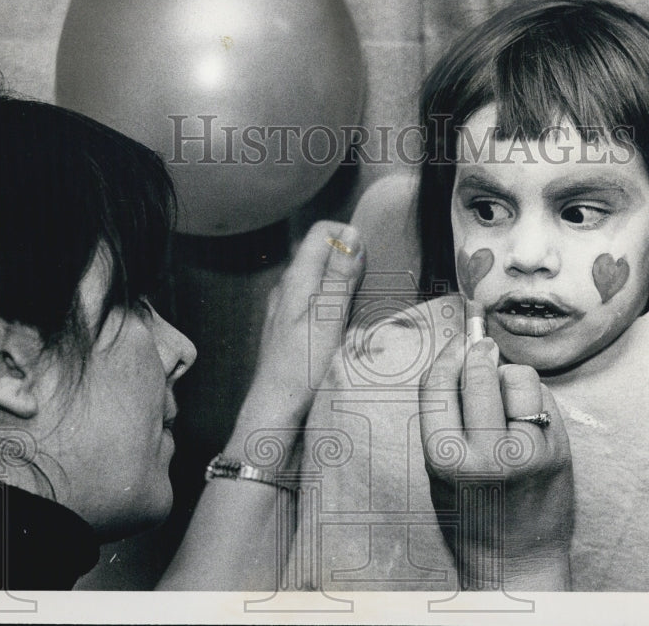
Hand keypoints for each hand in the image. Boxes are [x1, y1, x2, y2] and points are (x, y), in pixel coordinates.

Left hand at [228, 221, 364, 466]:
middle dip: (349, 260)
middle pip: (322, 254)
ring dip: (344, 286)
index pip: (322, 232)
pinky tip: (345, 329)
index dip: (349, 238)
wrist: (276, 416)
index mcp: (295, 280)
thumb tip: (351, 233)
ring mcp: (286, 310)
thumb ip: (339, 277)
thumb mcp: (327, 320)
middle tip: (372, 287)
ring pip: (319, 279)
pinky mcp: (291, 331)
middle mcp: (287, 289)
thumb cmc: (301, 370)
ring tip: (362, 309)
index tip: (370, 263)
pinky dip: (334, 306)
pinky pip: (316, 304)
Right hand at [418, 328, 573, 590]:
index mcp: (444, 460)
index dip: (447, 356)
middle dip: (479, 352)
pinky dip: (533, 397)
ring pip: (518, 379)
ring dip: (510, 377)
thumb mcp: (438, 470)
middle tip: (481, 347)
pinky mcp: (558, 453)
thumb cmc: (470, 511)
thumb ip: (445, 417)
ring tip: (505, 397)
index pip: (438, 387)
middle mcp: (486, 455)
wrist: (514, 561)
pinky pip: (544, 400)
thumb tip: (462, 352)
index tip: (456, 343)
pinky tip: (526, 414)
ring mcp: (527, 453)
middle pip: (479, 373)